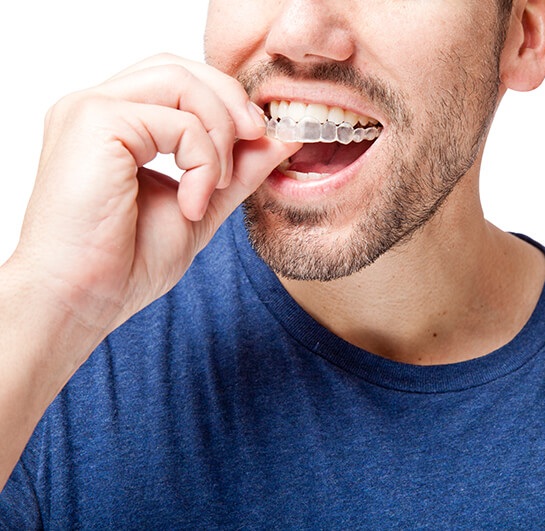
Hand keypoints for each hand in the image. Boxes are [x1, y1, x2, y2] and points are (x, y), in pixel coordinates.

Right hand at [10, 54, 298, 341]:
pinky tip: (193, 203)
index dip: (226, 101)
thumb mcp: (200, 205)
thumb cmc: (125, 262)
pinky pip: (177, 120)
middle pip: (181, 68)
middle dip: (231, 102)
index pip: (179, 81)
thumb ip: (236, 170)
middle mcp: (99, 107)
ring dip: (219, 131)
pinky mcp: (96, 122)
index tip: (261, 137)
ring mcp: (92, 110)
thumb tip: (280, 138)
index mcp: (116, 124)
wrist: (81, 300)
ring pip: (181, 81)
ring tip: (215, 185)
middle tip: (259, 138)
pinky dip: (202, 160)